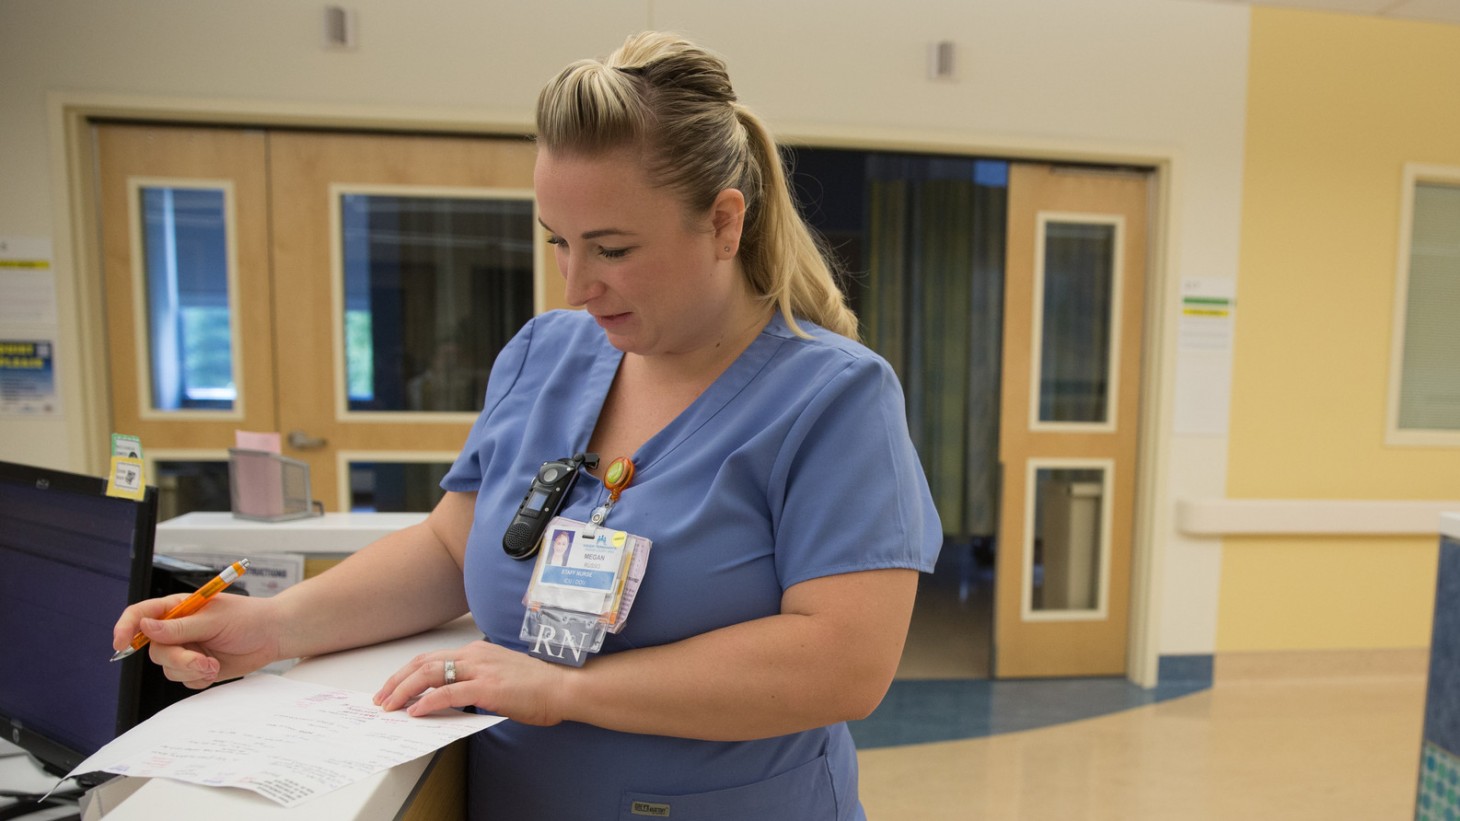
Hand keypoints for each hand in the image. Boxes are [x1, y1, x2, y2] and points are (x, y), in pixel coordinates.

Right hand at [112, 593, 279, 688]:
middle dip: (178, 659)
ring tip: (214, 664)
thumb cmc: (248, 618)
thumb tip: (146, 626)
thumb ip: (179, 627)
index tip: (121, 644)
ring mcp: (186, 649)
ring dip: (190, 670)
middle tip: (203, 661)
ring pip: (167, 668)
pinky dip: (198, 678)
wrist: (273, 636)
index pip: (140, 614)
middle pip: (154, 650)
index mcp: (178, 608)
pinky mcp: (196, 667)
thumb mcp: (214, 619)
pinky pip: (183, 680)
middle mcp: (177, 630)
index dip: (125, 627)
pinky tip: (216, 669)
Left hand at [373, 640, 568, 724]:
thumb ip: (476, 681)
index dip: (408, 672)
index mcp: (478, 651)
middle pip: (423, 662)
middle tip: (381, 697)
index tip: (393, 687)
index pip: (433, 658)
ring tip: (390, 705)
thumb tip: (451, 698)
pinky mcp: (487, 687)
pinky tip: (415, 711)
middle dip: (397, 680)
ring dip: (403, 690)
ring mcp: (480, 669)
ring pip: (429, 674)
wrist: (562, 687)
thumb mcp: (500, 676)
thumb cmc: (538, 686)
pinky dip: (426, 702)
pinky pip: (447, 692)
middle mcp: (475, 655)